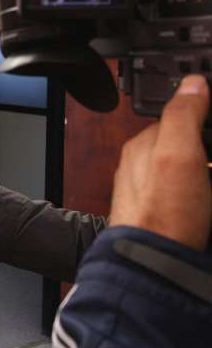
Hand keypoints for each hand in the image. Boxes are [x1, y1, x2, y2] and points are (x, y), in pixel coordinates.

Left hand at [110, 75, 210, 250]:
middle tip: (211, 156)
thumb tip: (193, 83)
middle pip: (185, 144)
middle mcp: (143, 167)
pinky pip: (190, 195)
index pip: (178, 116)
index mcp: (142, 146)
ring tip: (210, 181)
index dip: (205, 113)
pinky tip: (209, 199)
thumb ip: (183, 116)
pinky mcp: (169, 214)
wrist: (156, 264)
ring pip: (189, 170)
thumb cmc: (163, 213)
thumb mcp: (177, 154)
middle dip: (205, 143)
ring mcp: (156, 192)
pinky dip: (204, 190)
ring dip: (205, 169)